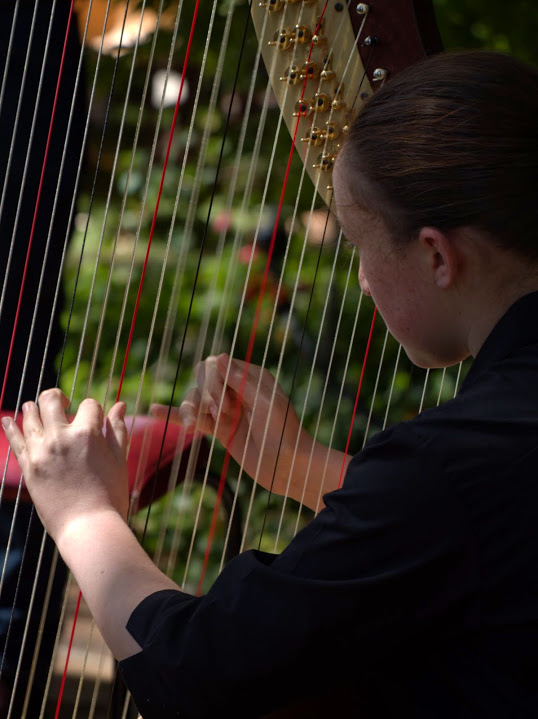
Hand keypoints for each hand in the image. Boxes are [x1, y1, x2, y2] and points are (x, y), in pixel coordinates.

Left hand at [1, 389, 128, 544]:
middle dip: (59, 397)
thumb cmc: (110, 495)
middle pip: (52, 400)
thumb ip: (117, 430)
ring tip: (35, 408)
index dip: (94, 410)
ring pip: (29, 416)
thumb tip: (120, 405)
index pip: (89, 405)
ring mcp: (42, 452)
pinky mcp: (29, 468)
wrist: (88, 527)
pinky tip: (7, 419)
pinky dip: (9, 427)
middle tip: (63, 404)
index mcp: (87, 433)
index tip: (95, 420)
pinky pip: (15, 441)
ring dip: (33, 408)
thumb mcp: (119, 460)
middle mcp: (61, 437)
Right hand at [151, 354, 313, 500]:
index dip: (214, 381)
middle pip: (202, 378)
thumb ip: (241, 381)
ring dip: (193, 410)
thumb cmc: (285, 432)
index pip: (216, 364)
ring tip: (199, 426)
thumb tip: (217, 356)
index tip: (226, 404)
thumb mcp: (267, 403)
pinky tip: (153, 410)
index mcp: (250, 377)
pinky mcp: (219, 429)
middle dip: (206, 394)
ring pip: (195, 398)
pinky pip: (194, 418)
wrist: (289, 467)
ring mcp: (226, 409)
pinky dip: (175, 414)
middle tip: (222, 414)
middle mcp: (236, 389)